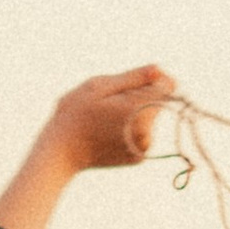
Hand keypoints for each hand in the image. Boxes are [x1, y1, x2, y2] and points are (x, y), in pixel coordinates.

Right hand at [45, 65, 174, 174]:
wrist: (61, 152)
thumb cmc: (75, 114)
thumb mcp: (100, 86)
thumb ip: (134, 77)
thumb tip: (160, 70)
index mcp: (139, 111)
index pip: (168, 85)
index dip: (155, 78)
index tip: (135, 81)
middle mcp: (147, 132)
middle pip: (159, 102)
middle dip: (141, 96)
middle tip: (111, 102)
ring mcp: (144, 148)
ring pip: (150, 118)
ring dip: (136, 112)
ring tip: (107, 117)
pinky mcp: (138, 158)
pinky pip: (143, 133)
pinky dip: (131, 128)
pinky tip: (109, 131)